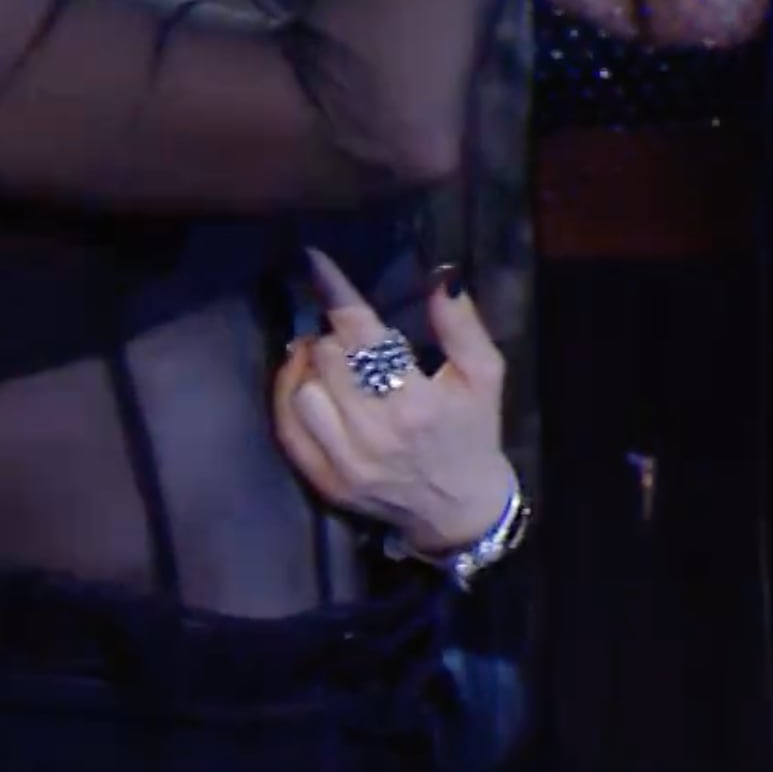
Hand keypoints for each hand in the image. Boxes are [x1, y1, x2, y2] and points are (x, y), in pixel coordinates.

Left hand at [271, 251, 515, 552]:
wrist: (461, 511)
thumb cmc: (473, 432)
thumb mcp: (485, 375)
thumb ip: (461, 324)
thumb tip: (440, 274)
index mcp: (417, 402)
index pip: (362, 333)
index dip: (335, 292)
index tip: (314, 260)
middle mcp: (375, 433)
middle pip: (327, 357)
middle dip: (333, 334)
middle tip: (347, 331)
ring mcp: (346, 461)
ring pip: (301, 390)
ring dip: (309, 364)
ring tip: (327, 357)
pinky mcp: (325, 481)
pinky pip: (287, 427)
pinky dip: (288, 396)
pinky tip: (305, 382)